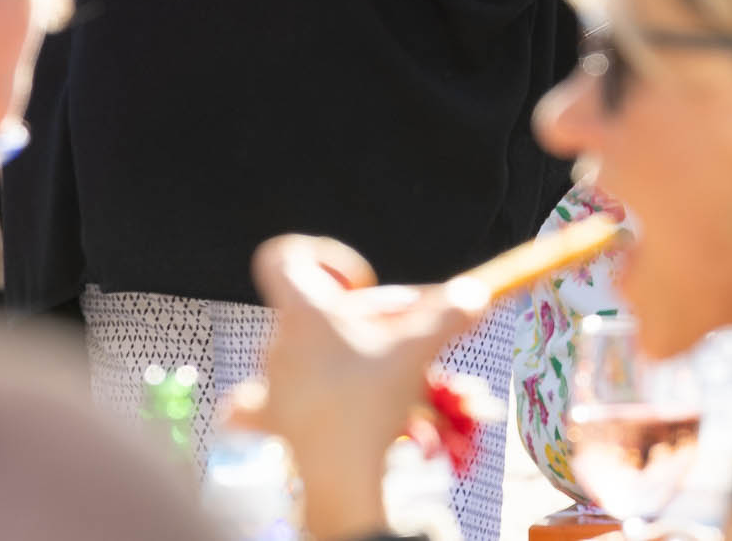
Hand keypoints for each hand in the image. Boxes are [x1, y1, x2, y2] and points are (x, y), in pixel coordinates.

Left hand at [227, 235, 490, 540]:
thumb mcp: (417, 348)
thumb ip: (448, 314)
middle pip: (317, 310)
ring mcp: (269, 382)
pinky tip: (302, 402)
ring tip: (378, 376)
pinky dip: (275, 399)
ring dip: (343, 355)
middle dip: (363, 319)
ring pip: (304, 352)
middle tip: (399, 339)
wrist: (338, 474)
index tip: (360, 285)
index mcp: (304, 313)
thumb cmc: (369, 402)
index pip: (283, 256)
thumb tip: (475, 292)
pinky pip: (256, 400)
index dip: (324, 256)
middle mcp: (278, 342)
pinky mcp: (270, 418)